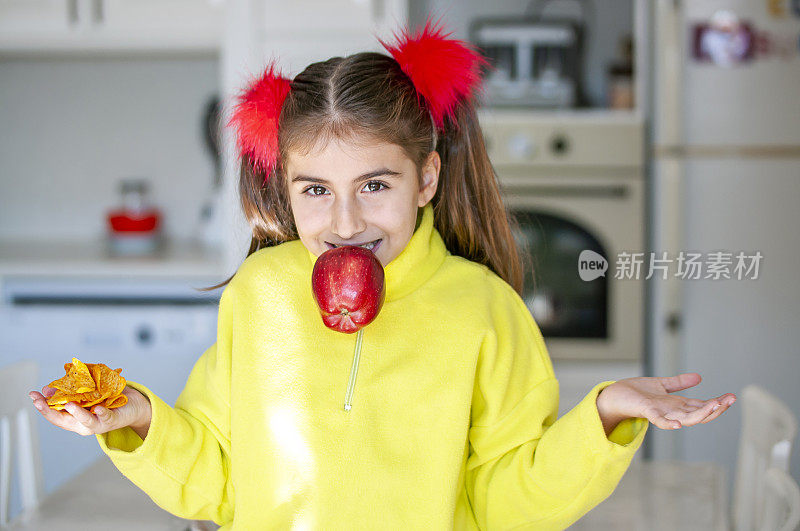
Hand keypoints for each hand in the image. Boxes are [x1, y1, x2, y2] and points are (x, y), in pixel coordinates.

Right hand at [29, 385, 151, 437]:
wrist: (132, 406)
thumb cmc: (106, 400)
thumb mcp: (85, 395)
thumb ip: (68, 392)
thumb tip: (48, 389)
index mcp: (75, 418)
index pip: (55, 414)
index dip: (42, 406)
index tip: (32, 395)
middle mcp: (84, 424)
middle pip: (64, 420)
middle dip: (50, 411)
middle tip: (40, 401)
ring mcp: (98, 423)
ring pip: (85, 421)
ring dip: (77, 413)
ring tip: (69, 405)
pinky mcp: (113, 419)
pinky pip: (106, 417)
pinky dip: (102, 413)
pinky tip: (98, 408)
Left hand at [596, 373, 735, 433]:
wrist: (614, 396)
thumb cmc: (636, 393)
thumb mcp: (662, 384)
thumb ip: (679, 383)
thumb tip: (698, 377)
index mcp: (676, 405)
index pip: (702, 406)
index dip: (717, 403)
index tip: (732, 397)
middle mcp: (672, 411)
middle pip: (699, 414)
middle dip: (716, 408)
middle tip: (730, 400)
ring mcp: (661, 413)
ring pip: (685, 419)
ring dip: (701, 415)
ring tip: (716, 406)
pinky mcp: (647, 411)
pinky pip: (660, 420)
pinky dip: (669, 424)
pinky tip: (679, 425)